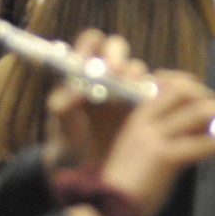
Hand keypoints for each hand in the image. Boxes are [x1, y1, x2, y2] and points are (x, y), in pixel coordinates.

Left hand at [43, 30, 140, 170]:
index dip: (91, 45)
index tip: (88, 60)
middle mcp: (107, 74)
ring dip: (134, 75)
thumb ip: (62, 106)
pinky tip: (147, 104)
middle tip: (115, 72)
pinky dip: (152, 92)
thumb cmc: (68, 144)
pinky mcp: (144, 105)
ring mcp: (127, 88)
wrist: (86, 172)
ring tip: (130, 90)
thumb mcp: (61, 127)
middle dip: (117, 56)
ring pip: (136, 68)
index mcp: (83, 72)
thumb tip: (77, 90)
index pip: (90, 43)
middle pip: (117, 48)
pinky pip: (153, 90)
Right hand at [95, 70, 214, 215]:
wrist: (107, 208)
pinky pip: (201, 144)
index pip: (168, 84)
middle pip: (184, 91)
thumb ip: (167, 135)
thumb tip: (200, 128)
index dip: (194, 85)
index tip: (210, 95)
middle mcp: (146, 120)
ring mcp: (154, 137)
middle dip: (213, 97)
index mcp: (139, 116)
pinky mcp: (164, 157)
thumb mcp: (143, 149)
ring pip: (197, 112)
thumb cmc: (126, 185)